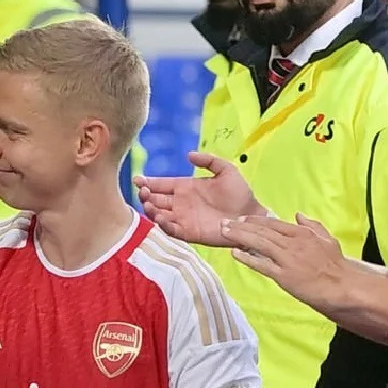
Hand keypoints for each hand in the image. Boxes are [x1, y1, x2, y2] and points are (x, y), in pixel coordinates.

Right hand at [134, 151, 264, 245]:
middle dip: (146, 196)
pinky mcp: (189, 233)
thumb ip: (209, 161)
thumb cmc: (240, 193)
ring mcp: (183, 218)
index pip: (161, 184)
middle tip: (143, 192)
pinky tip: (160, 218)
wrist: (250, 215)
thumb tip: (189, 155)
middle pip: (155, 199)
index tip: (137, 179)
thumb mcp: (226, 170)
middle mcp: (181, 203)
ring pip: (159, 215)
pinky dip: (163, 225)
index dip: (148, 182)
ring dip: (151, 210)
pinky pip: (171, 230)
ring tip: (149, 204)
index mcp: (186, 187)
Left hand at [220, 213, 349, 313]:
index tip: (241, 218)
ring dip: (239, 237)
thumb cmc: (336, 265)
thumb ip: (312, 225)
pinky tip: (235, 253)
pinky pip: (261, 265)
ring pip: (258, 244)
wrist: (342, 286)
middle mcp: (292, 243)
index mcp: (302, 233)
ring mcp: (287, 259)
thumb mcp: (327, 239)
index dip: (255, 220)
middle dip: (241, 226)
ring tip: (224, 233)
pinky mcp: (284, 276)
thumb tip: (298, 214)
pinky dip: (247, 258)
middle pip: (261, 231)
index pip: (273, 223)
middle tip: (224, 223)